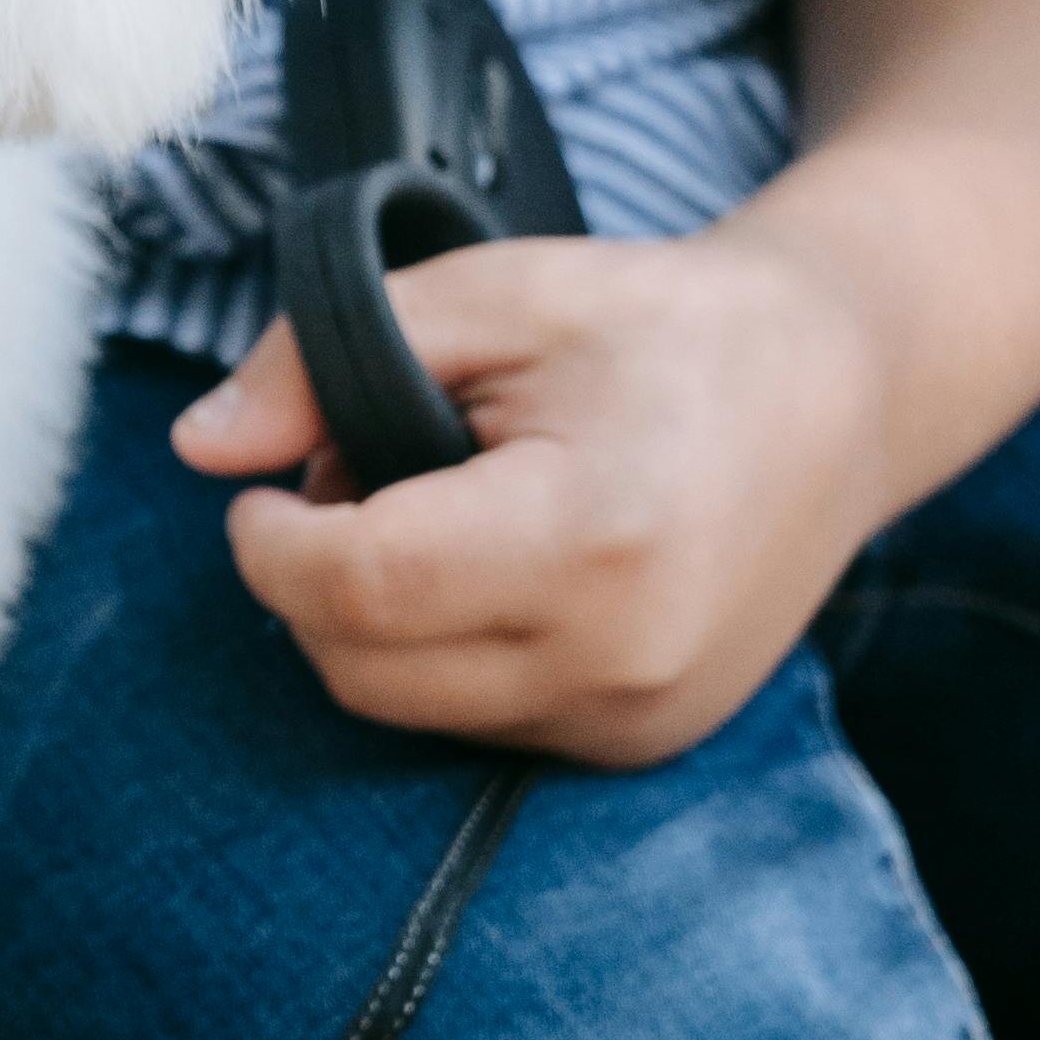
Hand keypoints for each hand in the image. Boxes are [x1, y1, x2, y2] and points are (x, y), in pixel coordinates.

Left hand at [172, 217, 898, 771]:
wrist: (838, 394)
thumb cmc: (661, 328)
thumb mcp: (492, 294)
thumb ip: (327, 361)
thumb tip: (200, 443)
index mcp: (589, 537)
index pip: (358, 590)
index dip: (271, 543)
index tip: (259, 490)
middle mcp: (619, 657)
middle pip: (363, 669)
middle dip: (311, 582)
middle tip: (347, 478)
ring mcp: (636, 719)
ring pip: (407, 709)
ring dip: (371, 625)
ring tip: (428, 509)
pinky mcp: (641, 744)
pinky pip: (475, 723)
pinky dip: (441, 655)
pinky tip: (487, 564)